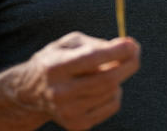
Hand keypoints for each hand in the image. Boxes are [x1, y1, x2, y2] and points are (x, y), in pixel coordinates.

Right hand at [10, 32, 140, 130]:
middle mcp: (60, 92)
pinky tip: (102, 87)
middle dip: (128, 64)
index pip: (92, 59)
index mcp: (55, 67)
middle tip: (136, 52)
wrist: (30, 93)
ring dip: (118, 77)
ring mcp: (68, 111)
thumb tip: (127, 47)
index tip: (133, 43)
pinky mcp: (77, 124)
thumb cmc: (56, 61)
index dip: (116, 51)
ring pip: (112, 91)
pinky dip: (115, 93)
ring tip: (107, 70)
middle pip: (107, 79)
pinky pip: (112, 106)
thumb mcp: (68, 44)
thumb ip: (96, 43)